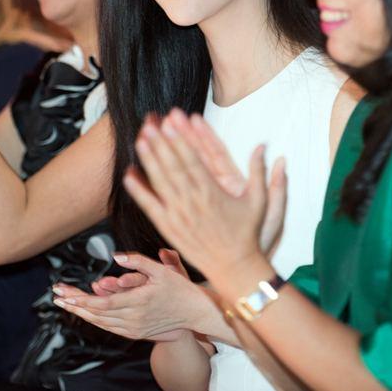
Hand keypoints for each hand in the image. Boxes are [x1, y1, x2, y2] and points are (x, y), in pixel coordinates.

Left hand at [53, 249, 210, 341]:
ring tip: (65, 304)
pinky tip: (85, 313)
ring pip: (101, 322)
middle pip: (97, 314)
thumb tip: (116, 256)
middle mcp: (134, 318)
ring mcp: (135, 328)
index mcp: (139, 301)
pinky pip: (110, 328)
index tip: (65, 294)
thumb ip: (138, 261)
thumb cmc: (180, 288)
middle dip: (75, 305)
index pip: (103, 303)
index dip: (82, 299)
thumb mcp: (162, 270)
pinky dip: (95, 320)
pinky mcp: (136, 333)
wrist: (194, 313)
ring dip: (81, 313)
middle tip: (57, 297)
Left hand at [124, 109, 285, 281]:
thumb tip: (263, 146)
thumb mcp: (259, 201)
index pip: (193, 160)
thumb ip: (259, 172)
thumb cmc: (247, 234)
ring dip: (148, 160)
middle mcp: (193, 202)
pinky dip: (139, 191)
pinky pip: (150, 207)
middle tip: (148, 123)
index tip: (171, 123)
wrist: (234, 268)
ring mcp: (179, 215)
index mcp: (213, 192)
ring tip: (139, 140)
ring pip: (160, 183)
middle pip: (173, 167)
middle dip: (160, 144)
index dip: (180, 140)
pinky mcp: (169, 228)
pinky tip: (129, 176)